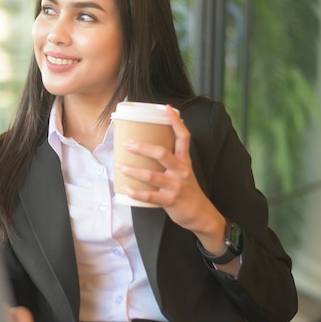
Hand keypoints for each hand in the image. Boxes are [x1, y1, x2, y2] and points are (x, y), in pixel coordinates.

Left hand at [116, 105, 220, 234]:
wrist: (200, 214)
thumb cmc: (186, 190)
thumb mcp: (183, 171)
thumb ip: (170, 160)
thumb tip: (147, 146)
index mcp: (185, 161)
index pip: (183, 137)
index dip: (175, 122)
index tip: (166, 108)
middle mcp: (181, 171)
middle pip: (162, 153)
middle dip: (143, 147)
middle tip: (127, 144)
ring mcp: (175, 186)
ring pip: (151, 175)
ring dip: (133, 170)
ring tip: (120, 165)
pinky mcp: (170, 200)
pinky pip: (149, 195)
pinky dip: (136, 192)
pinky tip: (125, 188)